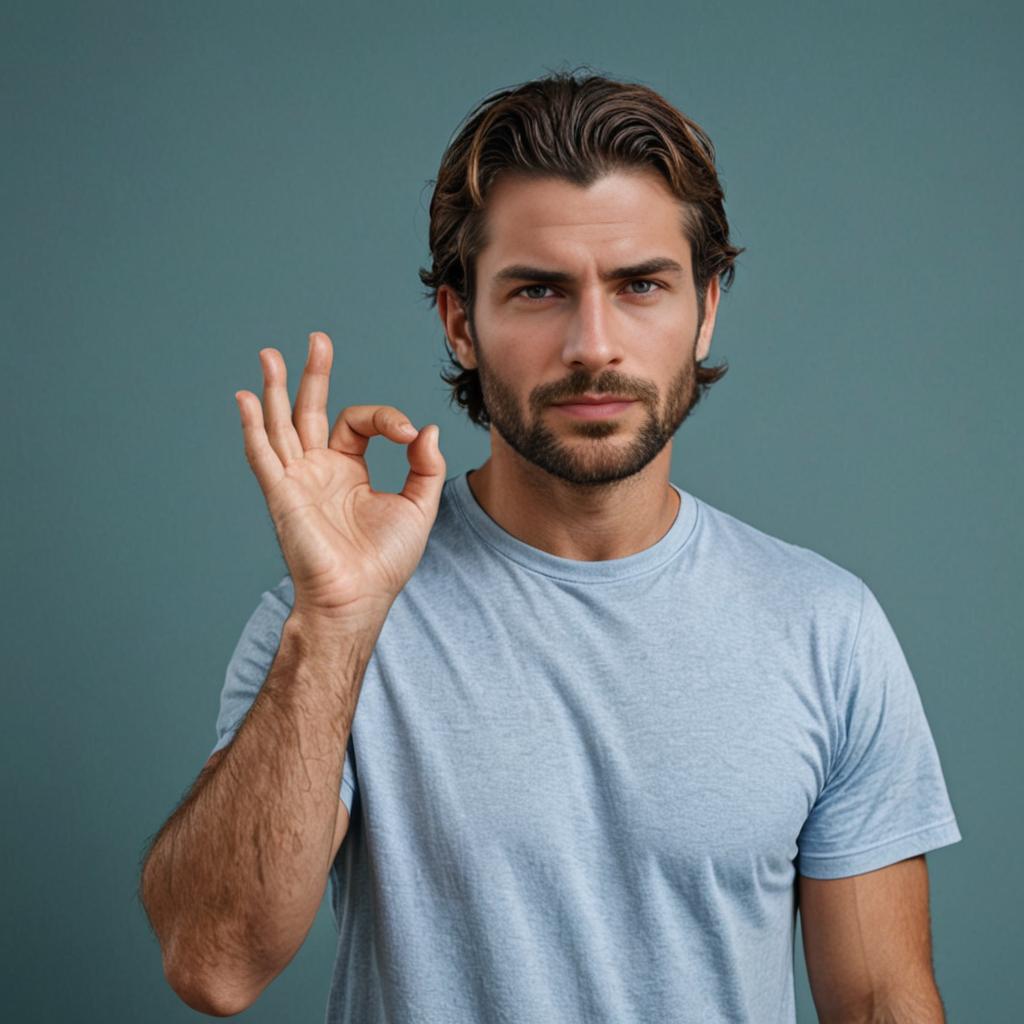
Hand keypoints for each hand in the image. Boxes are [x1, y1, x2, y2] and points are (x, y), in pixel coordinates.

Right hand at [234, 331, 445, 619]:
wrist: (359, 599)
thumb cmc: (385, 562)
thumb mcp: (419, 507)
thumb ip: (426, 468)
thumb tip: (426, 430)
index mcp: (348, 471)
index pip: (359, 423)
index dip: (386, 418)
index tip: (409, 436)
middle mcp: (318, 470)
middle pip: (310, 410)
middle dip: (313, 374)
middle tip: (317, 339)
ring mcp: (297, 480)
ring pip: (281, 424)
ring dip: (275, 389)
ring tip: (271, 354)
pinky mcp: (282, 494)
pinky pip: (263, 455)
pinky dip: (253, 426)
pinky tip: (247, 397)